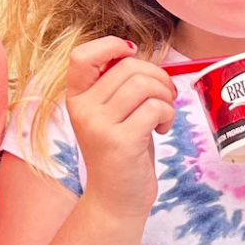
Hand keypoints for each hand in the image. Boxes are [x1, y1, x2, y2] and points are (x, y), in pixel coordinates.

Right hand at [54, 38, 178, 206]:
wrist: (115, 199)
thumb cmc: (120, 153)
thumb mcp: (109, 114)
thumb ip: (115, 85)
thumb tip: (131, 52)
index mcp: (76, 98)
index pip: (81, 56)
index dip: (110, 45)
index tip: (131, 54)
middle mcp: (82, 110)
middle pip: (128, 67)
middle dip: (157, 76)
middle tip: (165, 96)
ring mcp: (99, 126)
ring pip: (144, 85)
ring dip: (165, 97)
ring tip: (163, 114)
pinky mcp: (120, 142)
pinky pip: (155, 108)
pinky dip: (168, 114)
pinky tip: (161, 129)